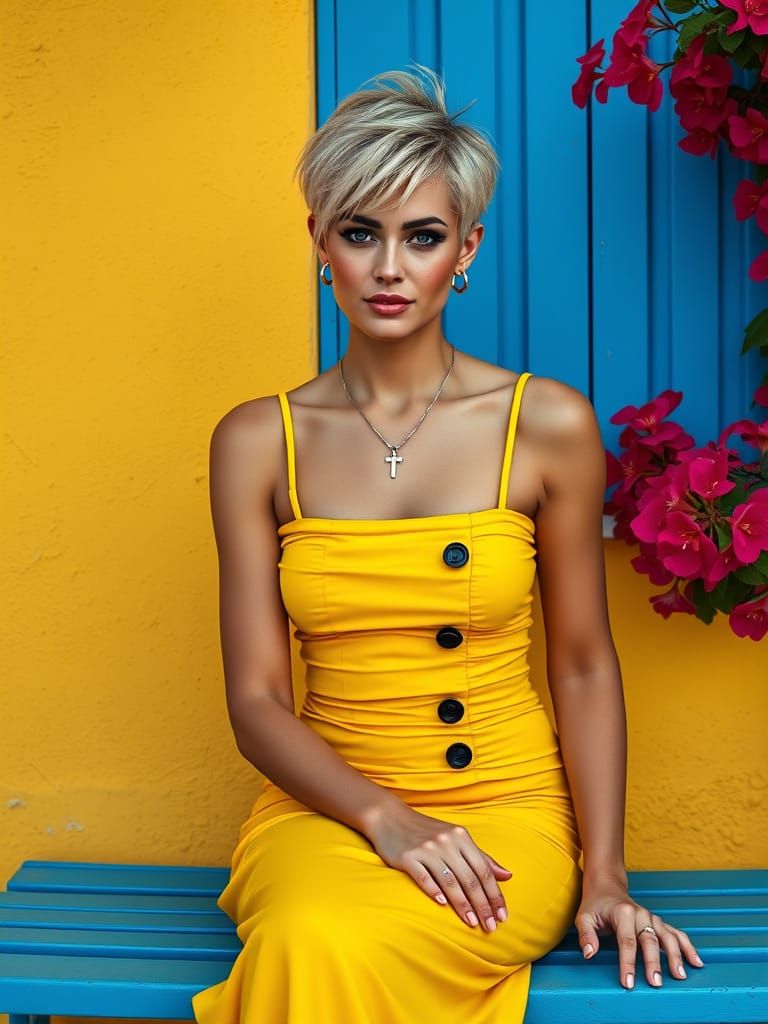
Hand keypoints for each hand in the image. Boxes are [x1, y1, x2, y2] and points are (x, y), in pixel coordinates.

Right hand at [364, 801, 511, 931]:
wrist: (390, 817)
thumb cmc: (427, 831)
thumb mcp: (456, 838)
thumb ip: (481, 857)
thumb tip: (508, 875)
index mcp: (461, 837)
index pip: (484, 870)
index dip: (495, 895)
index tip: (502, 917)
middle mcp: (446, 842)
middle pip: (470, 878)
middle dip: (482, 905)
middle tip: (490, 927)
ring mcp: (427, 849)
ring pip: (450, 881)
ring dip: (463, 904)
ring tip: (472, 923)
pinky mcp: (408, 856)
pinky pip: (424, 877)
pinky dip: (434, 891)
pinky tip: (443, 905)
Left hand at [575, 876, 704, 988]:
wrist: (607, 887)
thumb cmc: (595, 905)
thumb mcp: (583, 917)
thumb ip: (586, 935)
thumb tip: (589, 954)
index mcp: (623, 913)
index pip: (626, 941)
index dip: (628, 963)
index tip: (628, 982)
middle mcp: (641, 914)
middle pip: (650, 941)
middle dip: (653, 963)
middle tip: (656, 983)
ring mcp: (652, 919)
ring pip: (668, 937)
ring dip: (676, 956)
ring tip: (680, 976)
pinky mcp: (658, 923)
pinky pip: (676, 934)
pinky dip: (688, 947)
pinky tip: (696, 962)